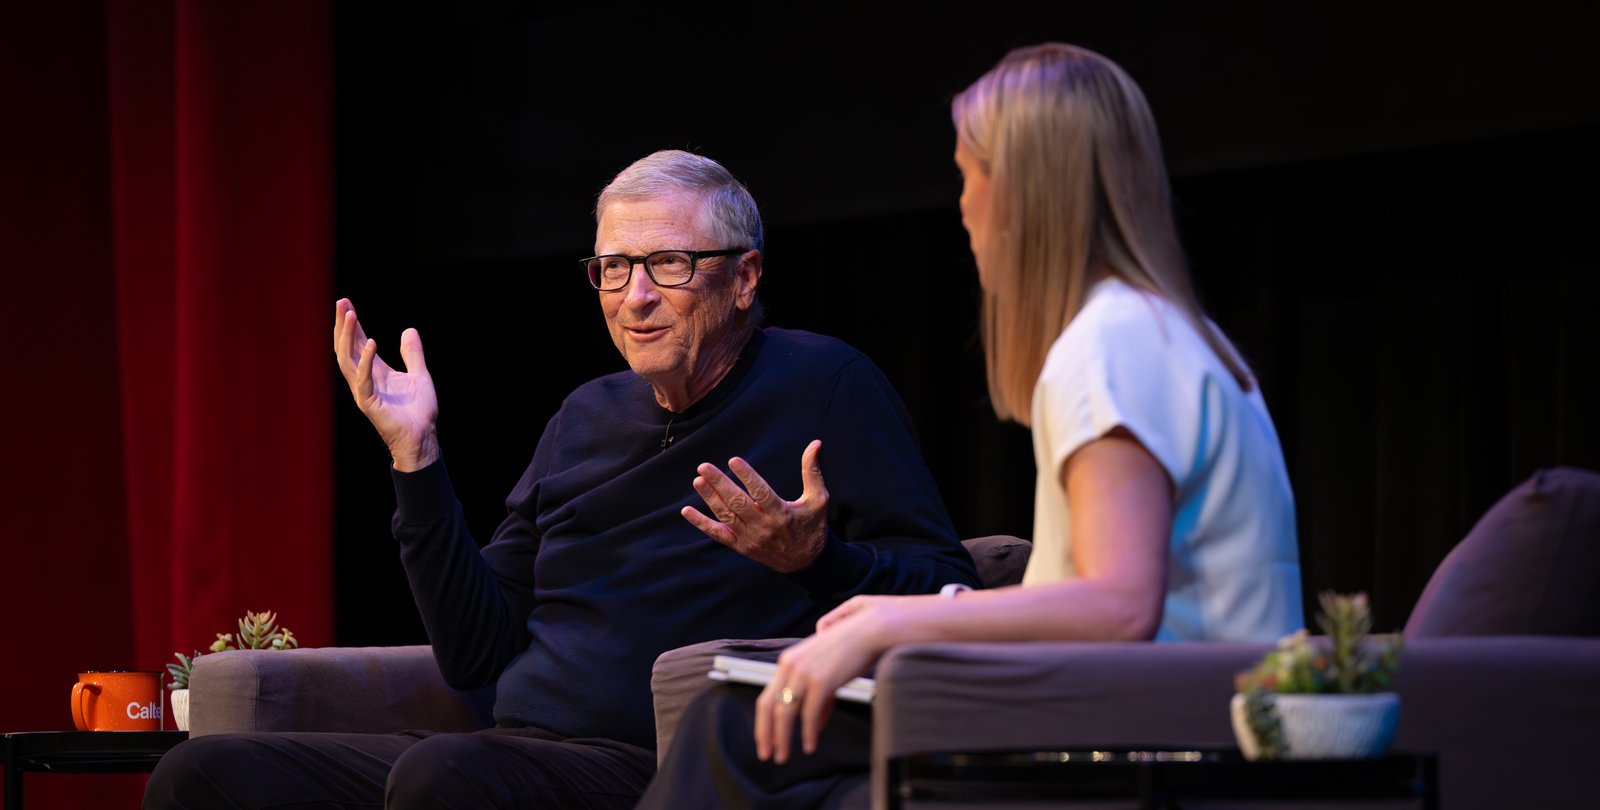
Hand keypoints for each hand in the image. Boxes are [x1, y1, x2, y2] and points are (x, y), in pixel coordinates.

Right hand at [332, 298, 440, 470]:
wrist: (423, 437)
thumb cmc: (419, 411)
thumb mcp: (419, 375)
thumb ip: (413, 354)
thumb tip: (409, 330)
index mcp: (375, 371)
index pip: (357, 343)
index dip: (351, 324)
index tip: (346, 303)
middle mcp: (365, 379)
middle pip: (346, 348)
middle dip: (342, 325)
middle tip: (341, 303)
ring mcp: (364, 391)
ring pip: (347, 360)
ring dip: (348, 337)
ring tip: (350, 315)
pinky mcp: (369, 404)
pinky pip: (363, 380)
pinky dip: (366, 362)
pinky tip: (371, 344)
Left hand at [681, 439, 828, 572]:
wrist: (806, 563)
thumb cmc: (812, 526)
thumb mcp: (818, 499)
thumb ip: (812, 471)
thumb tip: (815, 443)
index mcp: (781, 513)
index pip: (761, 492)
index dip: (747, 476)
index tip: (734, 461)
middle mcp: (763, 527)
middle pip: (738, 503)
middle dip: (720, 484)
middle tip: (704, 466)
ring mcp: (749, 538)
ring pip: (725, 517)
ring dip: (710, 498)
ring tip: (698, 480)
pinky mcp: (740, 546)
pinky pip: (717, 535)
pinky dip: (701, 524)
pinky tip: (686, 511)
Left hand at [754, 598, 901, 763]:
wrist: (872, 629)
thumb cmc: (853, 645)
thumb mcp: (828, 668)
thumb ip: (819, 695)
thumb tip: (815, 721)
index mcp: (789, 660)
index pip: (767, 696)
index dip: (763, 721)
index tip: (765, 739)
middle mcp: (791, 665)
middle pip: (769, 706)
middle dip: (766, 734)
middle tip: (768, 754)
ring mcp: (804, 673)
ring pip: (785, 713)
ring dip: (783, 739)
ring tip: (784, 756)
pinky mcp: (821, 681)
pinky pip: (809, 714)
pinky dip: (808, 734)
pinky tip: (810, 745)